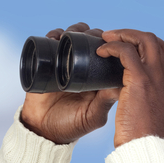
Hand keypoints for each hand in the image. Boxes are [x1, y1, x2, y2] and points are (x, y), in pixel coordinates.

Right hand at [20, 22, 119, 144]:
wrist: (43, 131)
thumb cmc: (72, 126)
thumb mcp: (93, 116)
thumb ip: (105, 101)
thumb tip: (121, 83)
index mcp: (97, 77)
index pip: (107, 53)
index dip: (110, 43)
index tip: (110, 41)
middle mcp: (82, 68)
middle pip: (90, 40)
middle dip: (92, 33)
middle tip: (92, 37)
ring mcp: (64, 64)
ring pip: (71, 38)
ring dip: (73, 31)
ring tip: (71, 35)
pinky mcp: (46, 64)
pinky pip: (49, 43)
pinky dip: (53, 36)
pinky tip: (55, 37)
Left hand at [97, 29, 163, 147]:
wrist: (145, 149)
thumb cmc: (146, 138)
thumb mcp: (157, 114)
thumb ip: (153, 99)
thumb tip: (138, 92)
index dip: (149, 44)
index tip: (132, 47)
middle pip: (155, 40)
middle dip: (133, 35)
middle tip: (115, 37)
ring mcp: (157, 77)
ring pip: (143, 39)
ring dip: (123, 35)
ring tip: (107, 39)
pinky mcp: (140, 80)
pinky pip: (126, 51)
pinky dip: (112, 47)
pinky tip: (101, 52)